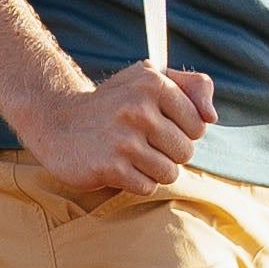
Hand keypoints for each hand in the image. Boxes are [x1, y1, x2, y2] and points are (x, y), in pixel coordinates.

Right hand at [19, 62, 216, 192]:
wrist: (57, 122)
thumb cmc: (114, 103)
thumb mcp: (149, 80)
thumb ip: (192, 88)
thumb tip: (211, 116)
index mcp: (153, 83)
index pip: (199, 124)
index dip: (182, 130)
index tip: (158, 124)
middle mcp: (138, 108)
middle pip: (186, 152)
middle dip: (168, 152)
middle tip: (140, 141)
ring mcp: (123, 139)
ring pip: (170, 172)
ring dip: (153, 170)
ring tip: (129, 154)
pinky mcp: (110, 167)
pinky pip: (148, 187)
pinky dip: (136, 182)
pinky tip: (117, 166)